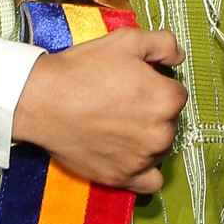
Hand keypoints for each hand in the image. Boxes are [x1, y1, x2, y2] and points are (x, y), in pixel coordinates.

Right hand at [12, 27, 186, 191]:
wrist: (44, 100)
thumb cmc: (84, 70)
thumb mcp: (128, 40)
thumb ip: (163, 43)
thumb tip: (179, 55)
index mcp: (167, 100)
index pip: (177, 94)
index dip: (157, 85)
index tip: (138, 83)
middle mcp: (160, 134)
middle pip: (170, 122)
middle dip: (154, 111)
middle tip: (125, 102)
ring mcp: (141, 159)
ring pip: (160, 149)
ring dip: (149, 139)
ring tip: (120, 125)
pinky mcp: (121, 178)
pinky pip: (150, 182)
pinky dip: (145, 171)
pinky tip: (131, 155)